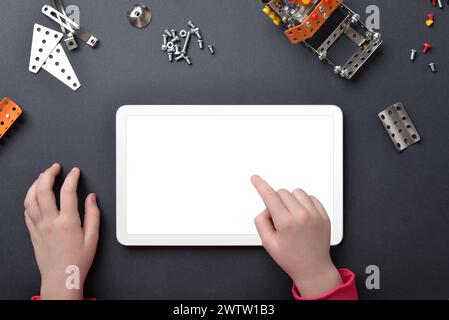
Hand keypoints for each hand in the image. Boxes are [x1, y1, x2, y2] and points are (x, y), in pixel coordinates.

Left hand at [24, 164, 99, 299]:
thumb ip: (93, 215)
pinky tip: (35, 196)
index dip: (72, 178)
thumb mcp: (93, 237)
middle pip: (43, 191)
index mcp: (68, 222)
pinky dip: (29, 200)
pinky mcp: (33, 233)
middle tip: (55, 168)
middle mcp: (51, 222)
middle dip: (48, 174)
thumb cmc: (78, 260)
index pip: (68, 192)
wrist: (61, 278)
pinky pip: (27, 212)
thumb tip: (92, 198)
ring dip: (35, 184)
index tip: (75, 172)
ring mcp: (39, 227)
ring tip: (42, 177)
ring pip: (30, 199)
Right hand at [251, 175, 341, 297]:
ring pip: (297, 192)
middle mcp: (302, 215)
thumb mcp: (267, 243)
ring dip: (290, 200)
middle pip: (282, 192)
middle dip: (276, 201)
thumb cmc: (291, 258)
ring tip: (291, 217)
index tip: (255, 178)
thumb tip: (266, 207)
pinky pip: (310, 197)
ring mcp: (315, 214)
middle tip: (278, 219)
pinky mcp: (324, 214)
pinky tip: (302, 216)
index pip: (270, 196)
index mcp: (286, 223)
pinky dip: (303, 203)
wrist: (313, 268)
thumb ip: (261, 222)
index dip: (260, 185)